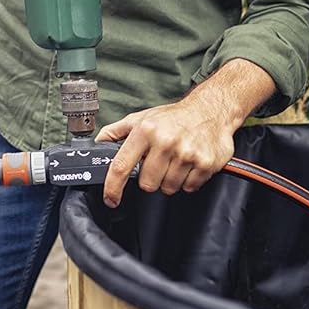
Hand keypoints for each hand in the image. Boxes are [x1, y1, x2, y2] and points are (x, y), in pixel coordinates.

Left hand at [94, 96, 234, 207]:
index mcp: (145, 131)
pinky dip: (188, 180)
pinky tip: (189, 164)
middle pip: (147, 184)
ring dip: (170, 180)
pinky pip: (189, 188)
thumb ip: (116, 131)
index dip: (113, 187)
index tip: (111, 199)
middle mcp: (165, 142)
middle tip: (159, 163)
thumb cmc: (174, 116)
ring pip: (168, 188)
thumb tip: (97, 144)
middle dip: (151, 178)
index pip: (121, 166)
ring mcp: (186, 153)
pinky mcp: (205, 164)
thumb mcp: (141, 118)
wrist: (211, 109)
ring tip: (175, 161)